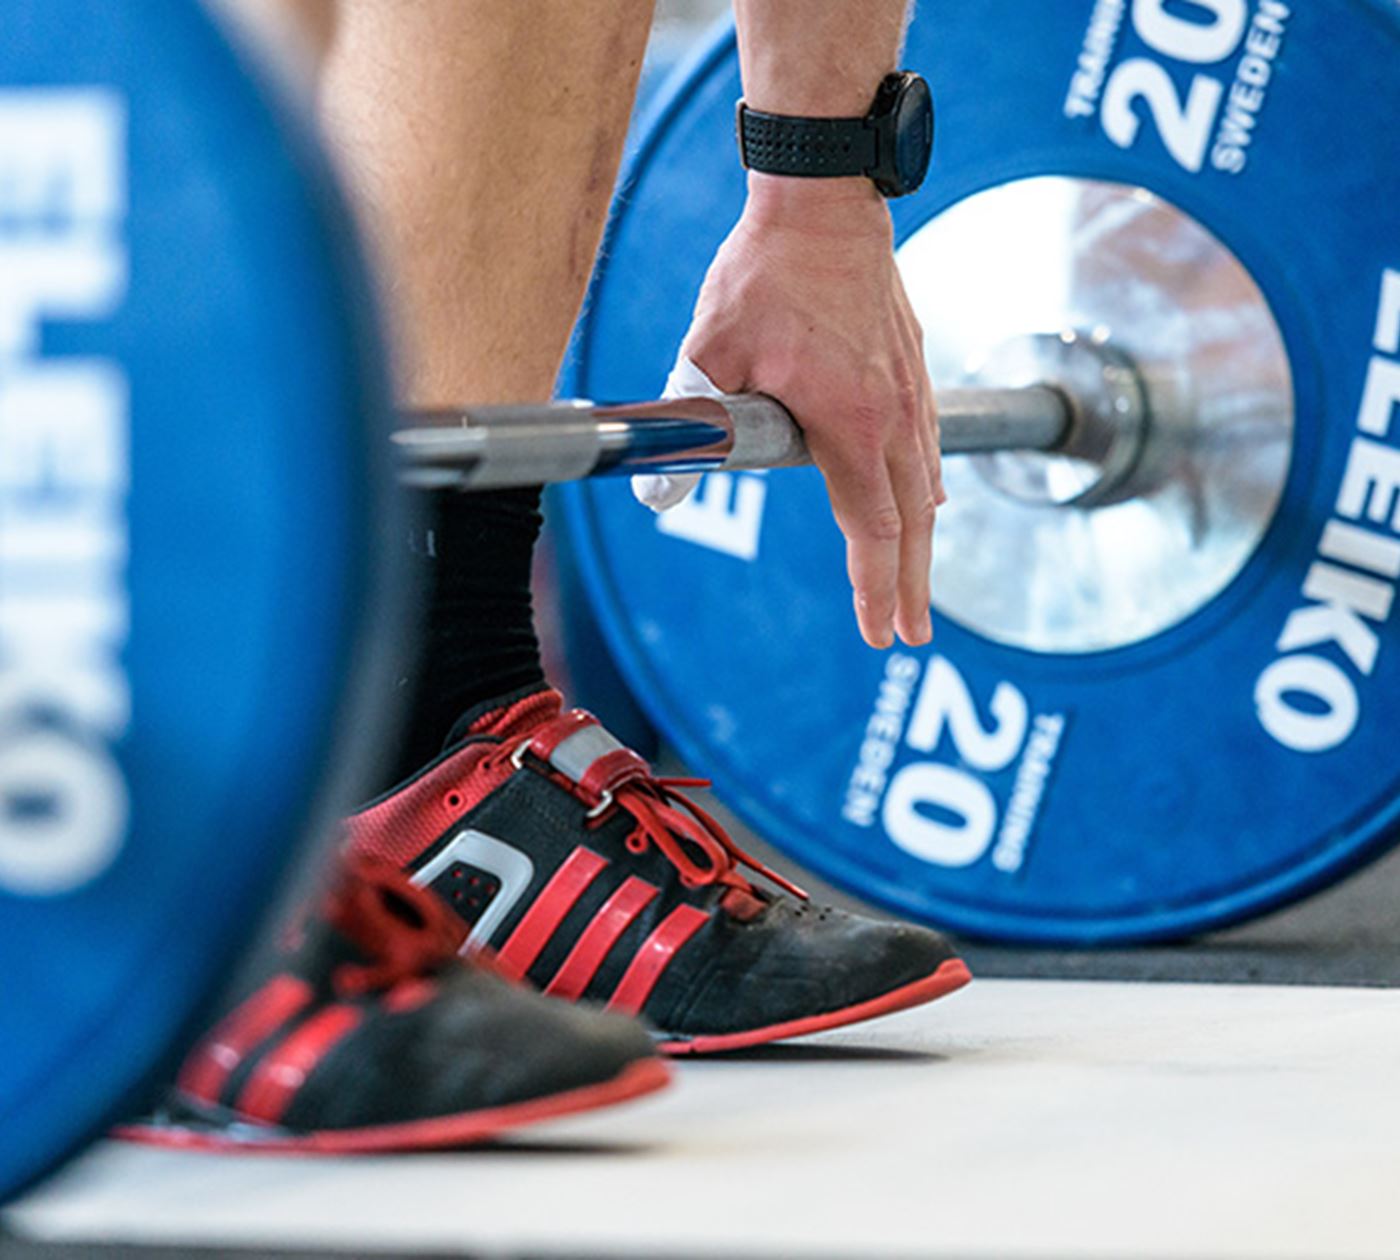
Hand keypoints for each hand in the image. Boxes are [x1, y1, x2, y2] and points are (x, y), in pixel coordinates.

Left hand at [681, 175, 942, 648]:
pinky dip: (924, 491)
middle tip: (909, 637)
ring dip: (919, 546)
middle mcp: (894, 415)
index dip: (873, 587)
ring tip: (913, 589)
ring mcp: (911, 392)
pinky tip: (924, 506)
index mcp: (851, 422)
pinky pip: (926, 448)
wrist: (824, 200)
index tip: (878, 632)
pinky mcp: (912, 370)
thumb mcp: (710, 349)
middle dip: (908, 588)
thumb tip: (655, 486)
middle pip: (912, 525)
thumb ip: (693, 422)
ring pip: (925, 489)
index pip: (871, 529)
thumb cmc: (767, 271)